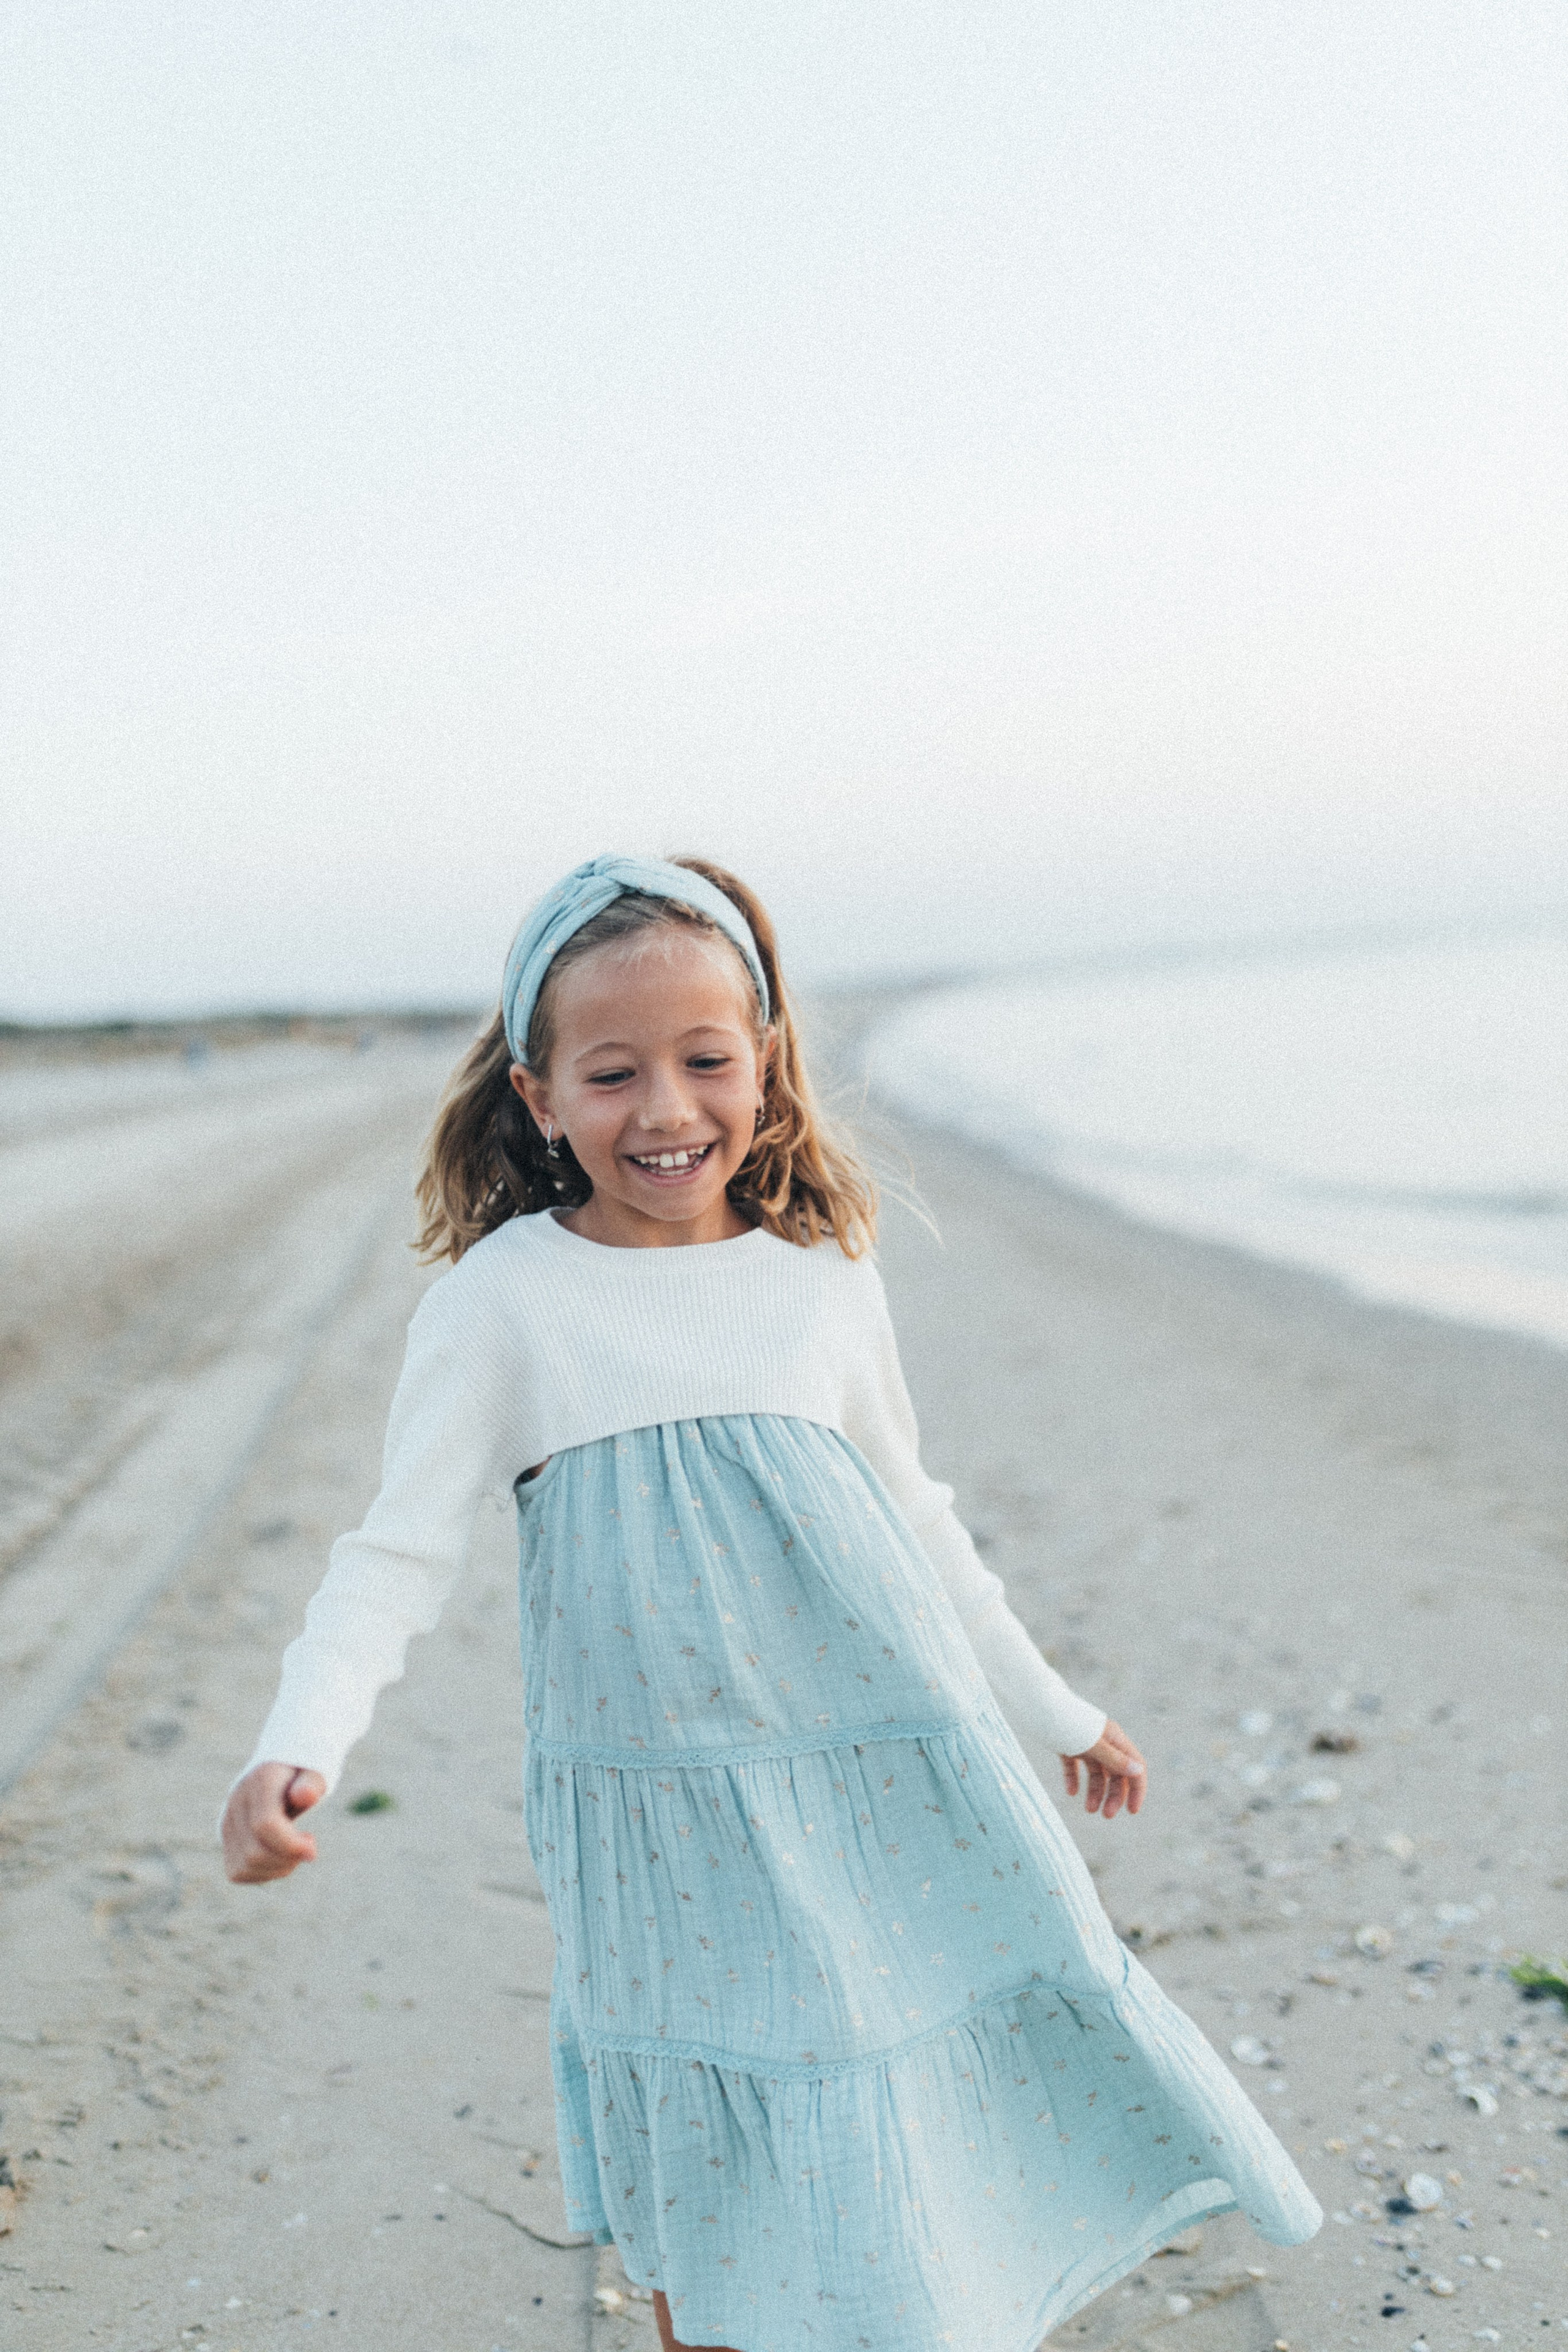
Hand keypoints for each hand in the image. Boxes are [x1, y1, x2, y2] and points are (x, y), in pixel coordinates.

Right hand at [222, 1762, 326, 1882]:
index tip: (313, 1848)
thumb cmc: (302, 1775)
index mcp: (260, 1782)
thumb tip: (304, 1796)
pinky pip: (238, 1872)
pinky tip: (280, 1857)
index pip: (265, 1825)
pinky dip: (263, 1873)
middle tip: (308, 1844)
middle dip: (287, 1858)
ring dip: (277, 1868)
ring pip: (244, 1867)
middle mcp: (237, 1802)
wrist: (281, 1771)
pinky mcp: (226, 1839)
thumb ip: (311, 1783)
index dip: (290, 1844)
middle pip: (255, 1852)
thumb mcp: (314, 1772)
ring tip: (294, 1850)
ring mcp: (227, 1822)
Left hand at [1061, 1719, 1146, 1820]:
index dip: (1136, 1789)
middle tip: (1106, 1815)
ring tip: (1089, 1810)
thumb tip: (1138, 1771)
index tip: (1131, 1811)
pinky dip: (1074, 1779)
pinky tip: (1071, 1792)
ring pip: (1097, 1772)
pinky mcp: (1066, 1745)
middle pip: (1116, 1773)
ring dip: (1096, 1792)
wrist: (1036, 1703)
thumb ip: (1114, 1758)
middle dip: (1114, 1795)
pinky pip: (1074, 1766)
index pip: (1135, 1767)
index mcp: (1114, 1738)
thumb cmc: (1066, 1721)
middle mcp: (1103, 1741)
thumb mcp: (1091, 1744)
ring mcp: (1084, 1743)